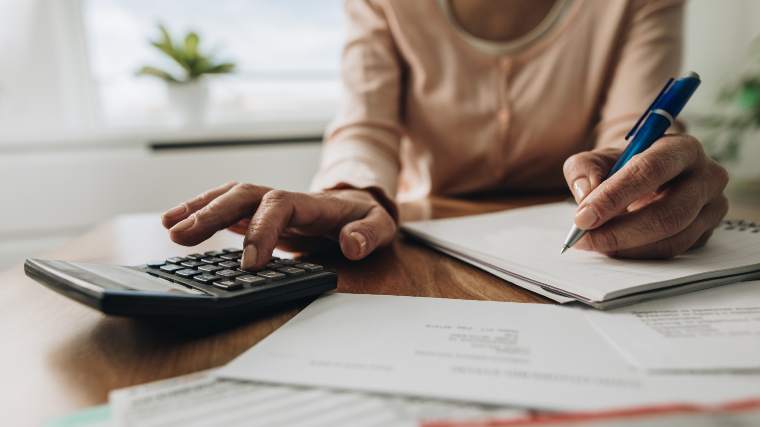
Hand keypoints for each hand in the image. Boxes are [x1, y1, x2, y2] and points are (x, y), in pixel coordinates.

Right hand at [161, 183, 396, 269]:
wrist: (358, 209)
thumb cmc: (366, 219)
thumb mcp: (381, 226)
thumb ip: (369, 234)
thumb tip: (352, 245)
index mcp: (311, 203)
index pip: (279, 206)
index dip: (262, 230)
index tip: (250, 263)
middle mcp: (284, 198)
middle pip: (243, 195)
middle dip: (212, 213)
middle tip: (182, 236)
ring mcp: (267, 204)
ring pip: (228, 197)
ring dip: (198, 208)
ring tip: (169, 227)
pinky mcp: (257, 213)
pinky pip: (225, 207)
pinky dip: (199, 211)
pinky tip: (174, 223)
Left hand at [562, 134, 728, 258]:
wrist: (648, 176)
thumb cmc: (622, 165)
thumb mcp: (596, 158)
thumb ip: (583, 171)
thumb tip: (585, 196)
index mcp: (682, 148)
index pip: (650, 171)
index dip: (614, 196)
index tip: (583, 217)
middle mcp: (706, 177)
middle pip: (667, 213)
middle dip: (619, 231)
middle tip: (584, 238)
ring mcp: (712, 208)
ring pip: (672, 239)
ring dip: (627, 248)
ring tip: (594, 243)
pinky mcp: (706, 233)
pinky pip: (673, 252)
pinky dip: (638, 254)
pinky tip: (614, 248)